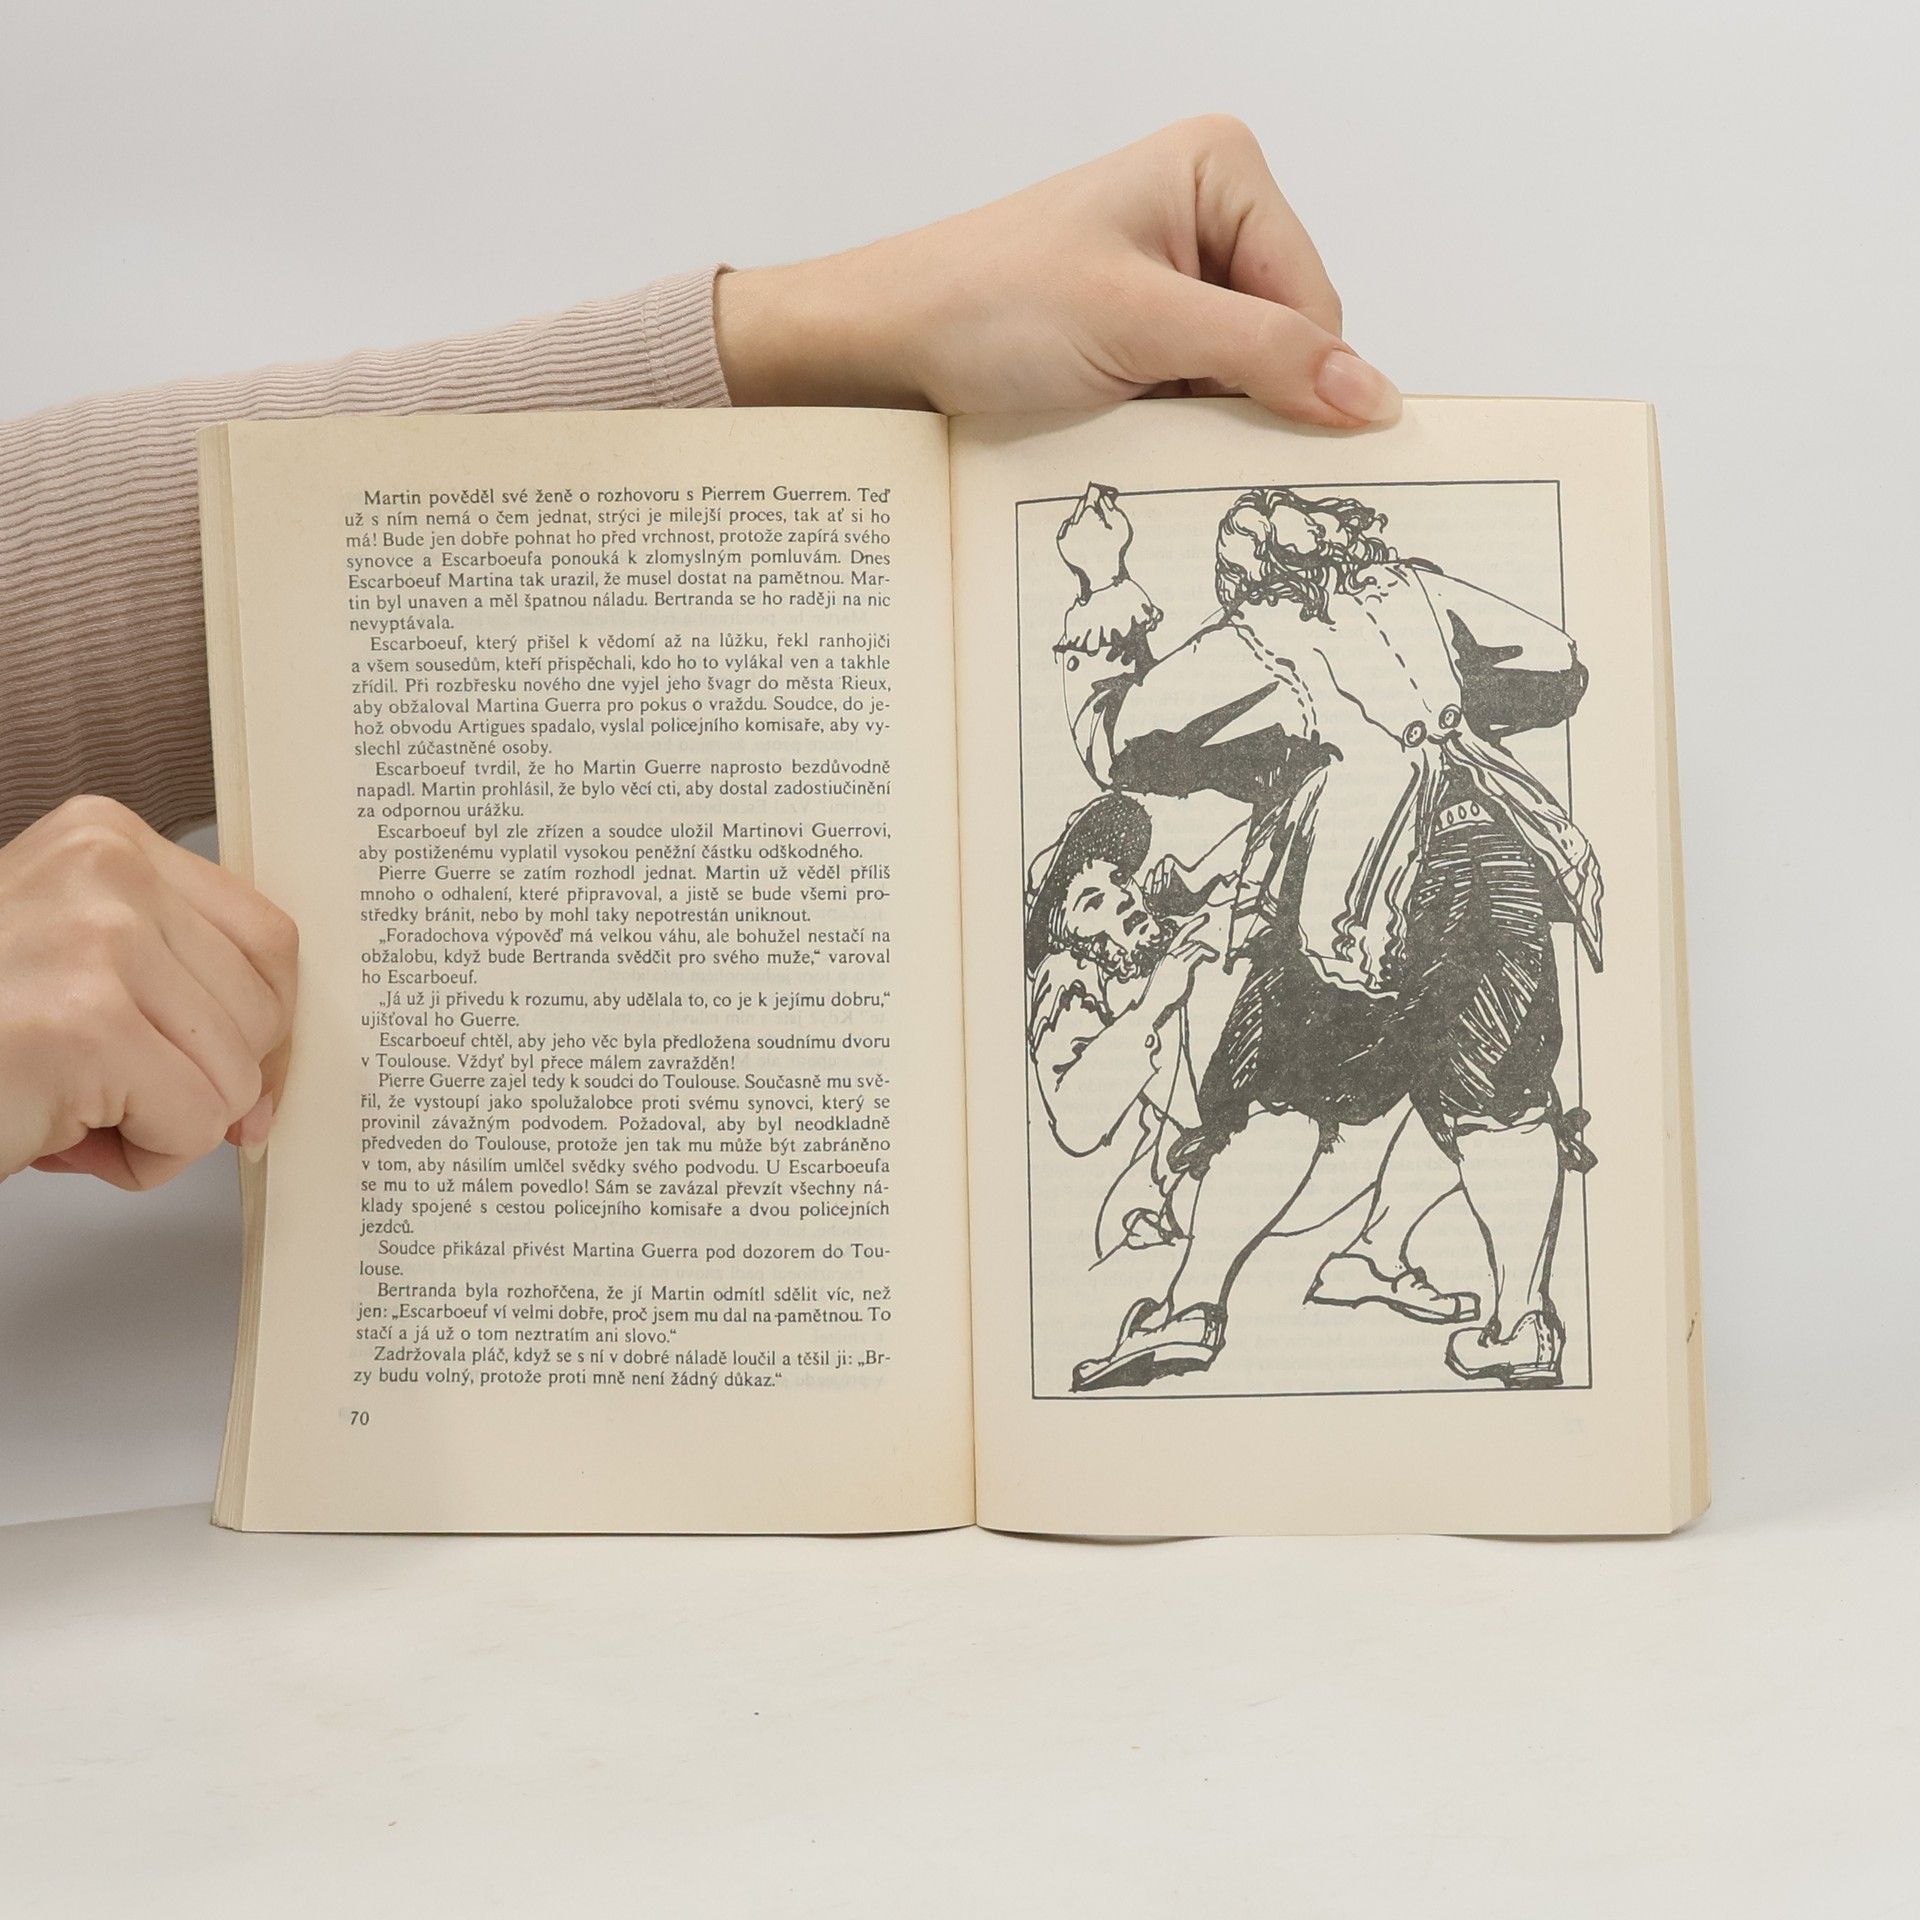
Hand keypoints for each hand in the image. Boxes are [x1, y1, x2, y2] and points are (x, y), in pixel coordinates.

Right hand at [0, 796, 297, 1188]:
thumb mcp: (77, 977)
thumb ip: (180, 999)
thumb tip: (268, 1093)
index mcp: (105, 839)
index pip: (267, 938)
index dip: (256, 1024)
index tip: (219, 1067)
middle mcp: (106, 870)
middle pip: (262, 1008)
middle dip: (202, 1080)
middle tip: (101, 1091)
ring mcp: (98, 940)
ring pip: (236, 1074)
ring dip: (164, 1125)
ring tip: (68, 1108)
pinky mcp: (87, 1025)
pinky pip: (195, 1122)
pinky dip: (143, 1160)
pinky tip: (60, 1136)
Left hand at [715, 116, 1397, 427]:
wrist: (890, 341)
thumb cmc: (988, 305)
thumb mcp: (1139, 325)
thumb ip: (1262, 354)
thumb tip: (1371, 394)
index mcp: (1222, 171)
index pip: (1316, 300)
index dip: (1295, 375)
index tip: (1255, 431)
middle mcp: (1210, 213)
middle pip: (1290, 340)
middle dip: (1245, 395)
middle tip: (1173, 419)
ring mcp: (1178, 276)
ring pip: (1248, 378)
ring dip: (1207, 418)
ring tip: (1136, 417)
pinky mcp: (1148, 330)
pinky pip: (1202, 394)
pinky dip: (1178, 425)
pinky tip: (1128, 426)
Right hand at [1139, 915, 1219, 1021]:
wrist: (1152, 1006)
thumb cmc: (1161, 999)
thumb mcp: (1171, 982)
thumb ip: (1180, 972)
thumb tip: (1190, 969)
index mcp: (1166, 959)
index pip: (1178, 938)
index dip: (1188, 927)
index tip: (1197, 920)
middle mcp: (1169, 956)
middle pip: (1186, 937)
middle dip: (1196, 924)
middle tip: (1206, 916)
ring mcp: (1174, 960)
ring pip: (1194, 945)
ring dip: (1207, 949)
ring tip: (1214, 956)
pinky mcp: (1182, 966)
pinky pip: (1198, 953)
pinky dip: (1208, 953)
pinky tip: (1213, 958)